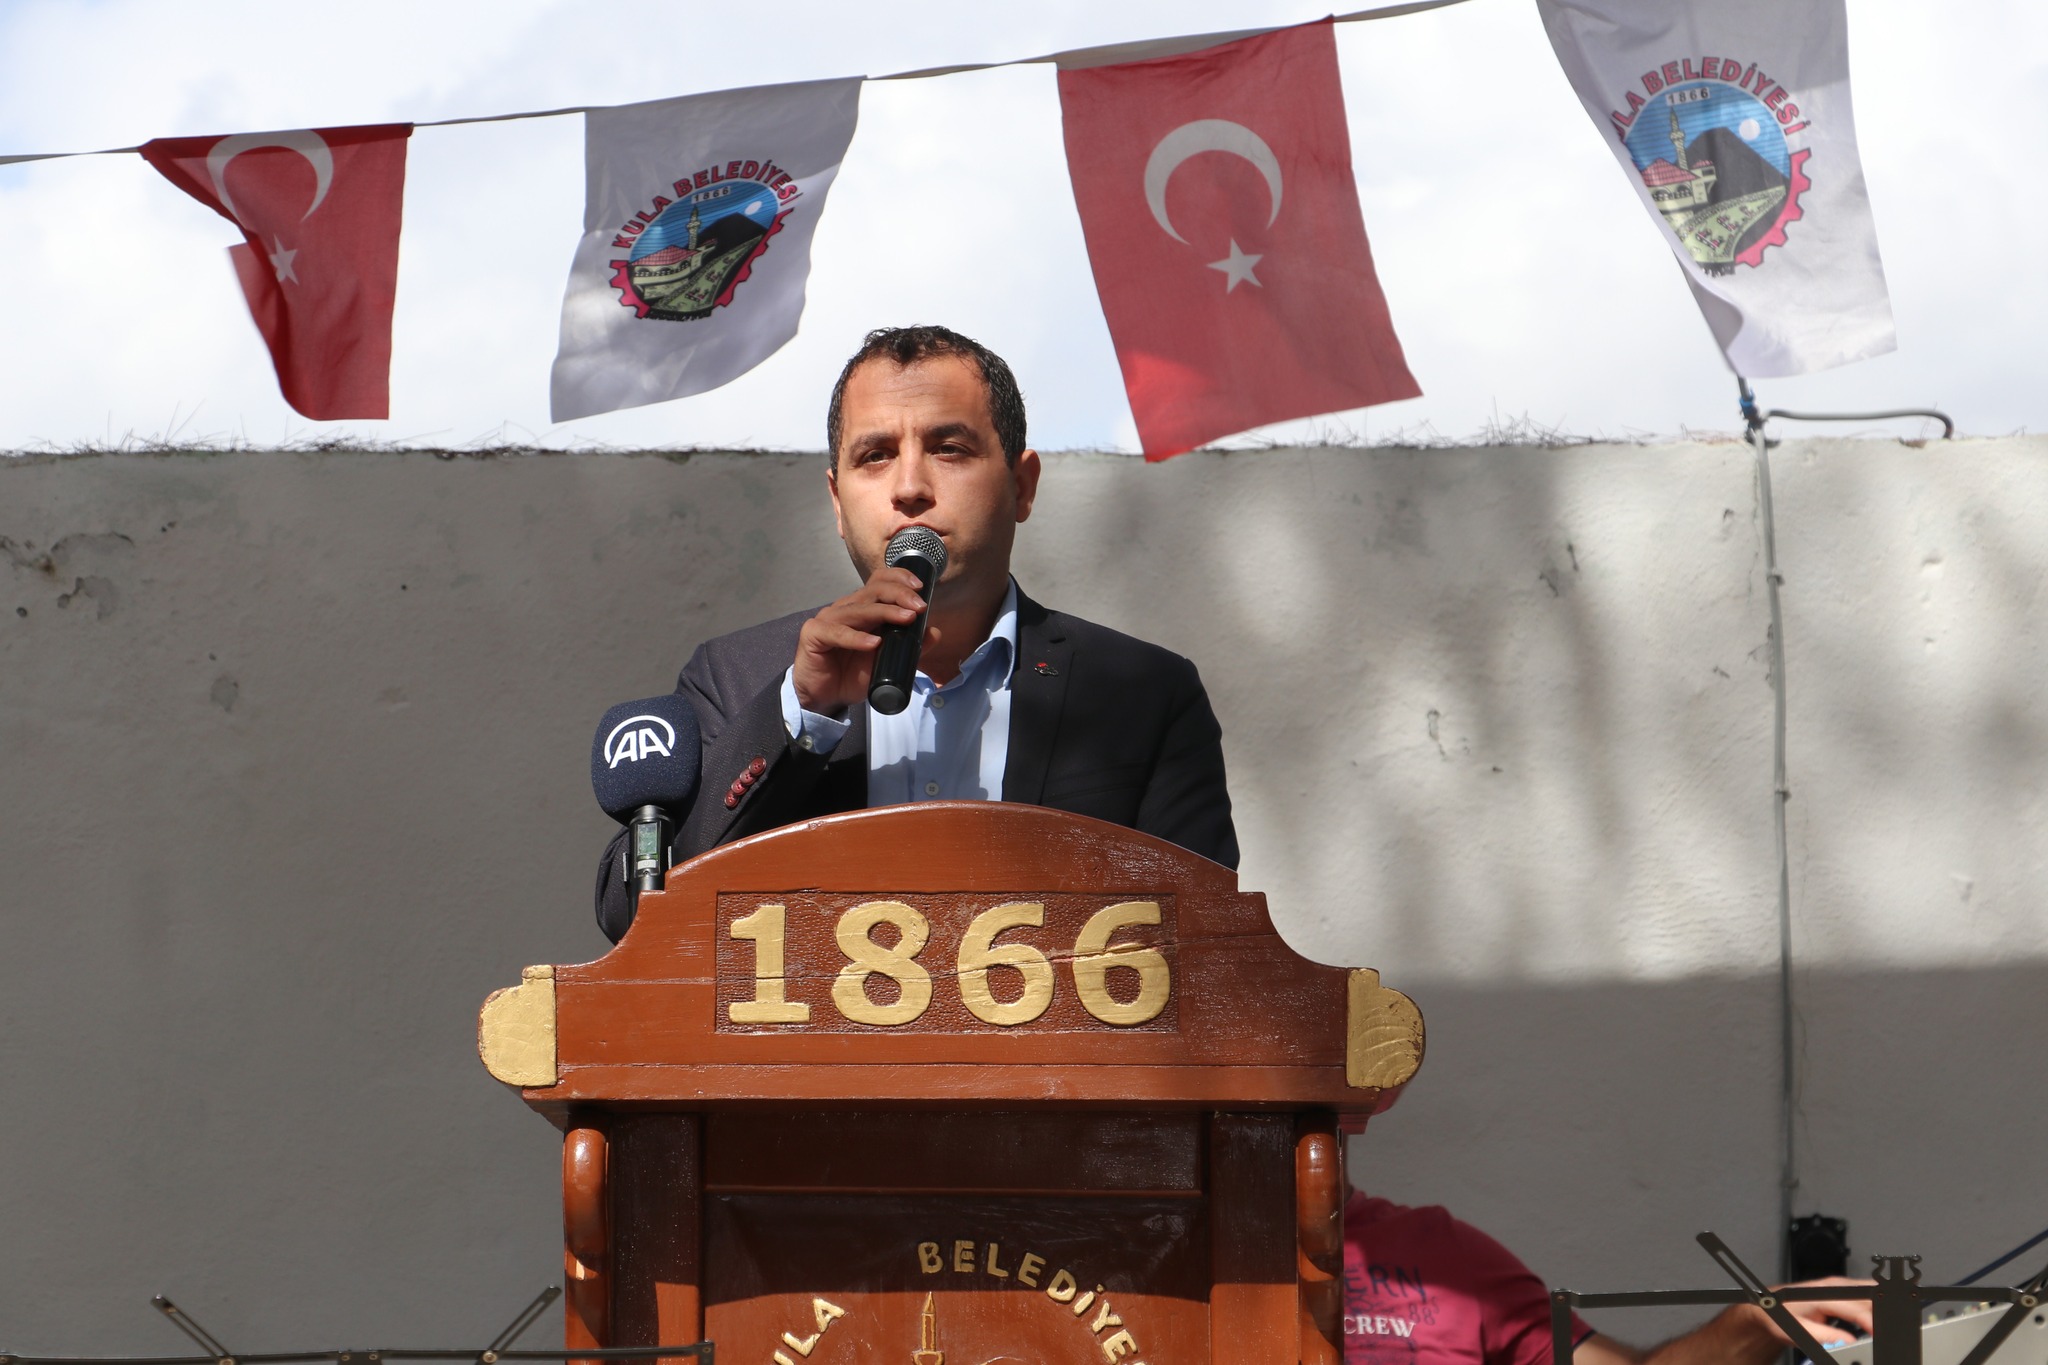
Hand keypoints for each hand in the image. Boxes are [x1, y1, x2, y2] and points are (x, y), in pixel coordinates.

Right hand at [792, 566, 937, 716]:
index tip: (921, 587)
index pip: (880, 581)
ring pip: (859, 609)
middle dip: (900, 595)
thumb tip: (934, 632)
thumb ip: (910, 646)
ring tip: (906, 619)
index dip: (899, 578)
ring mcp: (829, 618)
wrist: (825, 697)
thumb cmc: (853, 675)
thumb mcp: (888, 661)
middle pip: (874, 590)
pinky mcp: (814, 634)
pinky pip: (837, 632)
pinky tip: (873, 643)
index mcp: (863, 607)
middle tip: (919, 607)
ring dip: (885, 612)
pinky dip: (856, 638)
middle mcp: (846, 608)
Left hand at [1767, 1277, 1874, 1347]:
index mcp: (1824, 1295)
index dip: (1871, 1324)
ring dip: (1877, 1309)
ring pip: (1869, 1292)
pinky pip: (1865, 1295)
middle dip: (1879, 1314)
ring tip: (1878, 1328)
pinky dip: (1873, 1307)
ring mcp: (1839, 1286)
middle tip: (1881, 1333)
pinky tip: (1873, 1322)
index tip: (1877, 1338)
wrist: (1770, 1305)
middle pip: (1868, 1297)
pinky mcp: (1842, 1290)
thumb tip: (1848, 1342)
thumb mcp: (1800, 1330)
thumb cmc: (1782, 1315)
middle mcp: (1834, 1286)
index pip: (1857, 1309)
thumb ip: (1825, 1337)